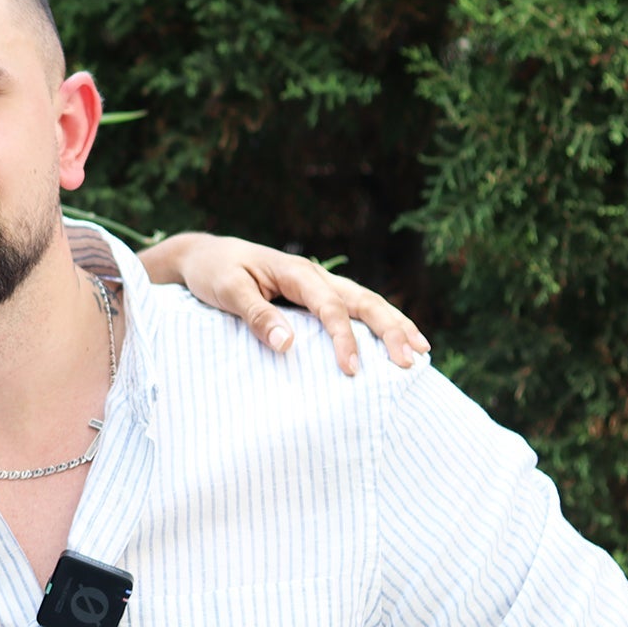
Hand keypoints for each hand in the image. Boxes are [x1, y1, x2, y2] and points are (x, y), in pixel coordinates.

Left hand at [139, 232, 429, 375]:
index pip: (330, 307)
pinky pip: (354, 307)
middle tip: (410, 362)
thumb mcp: (228, 291)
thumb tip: (289, 345)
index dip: (343, 338)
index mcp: (297, 273)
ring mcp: (319, 284)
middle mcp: (316, 276)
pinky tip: (397, 338)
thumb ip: (257, 316)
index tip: (351, 370)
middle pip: (364, 300)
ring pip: (368, 302)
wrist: (204, 256)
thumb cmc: (213, 273)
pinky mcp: (315, 295)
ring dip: (395, 324)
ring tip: (422, 351)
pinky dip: (379, 322)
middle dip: (390, 330)